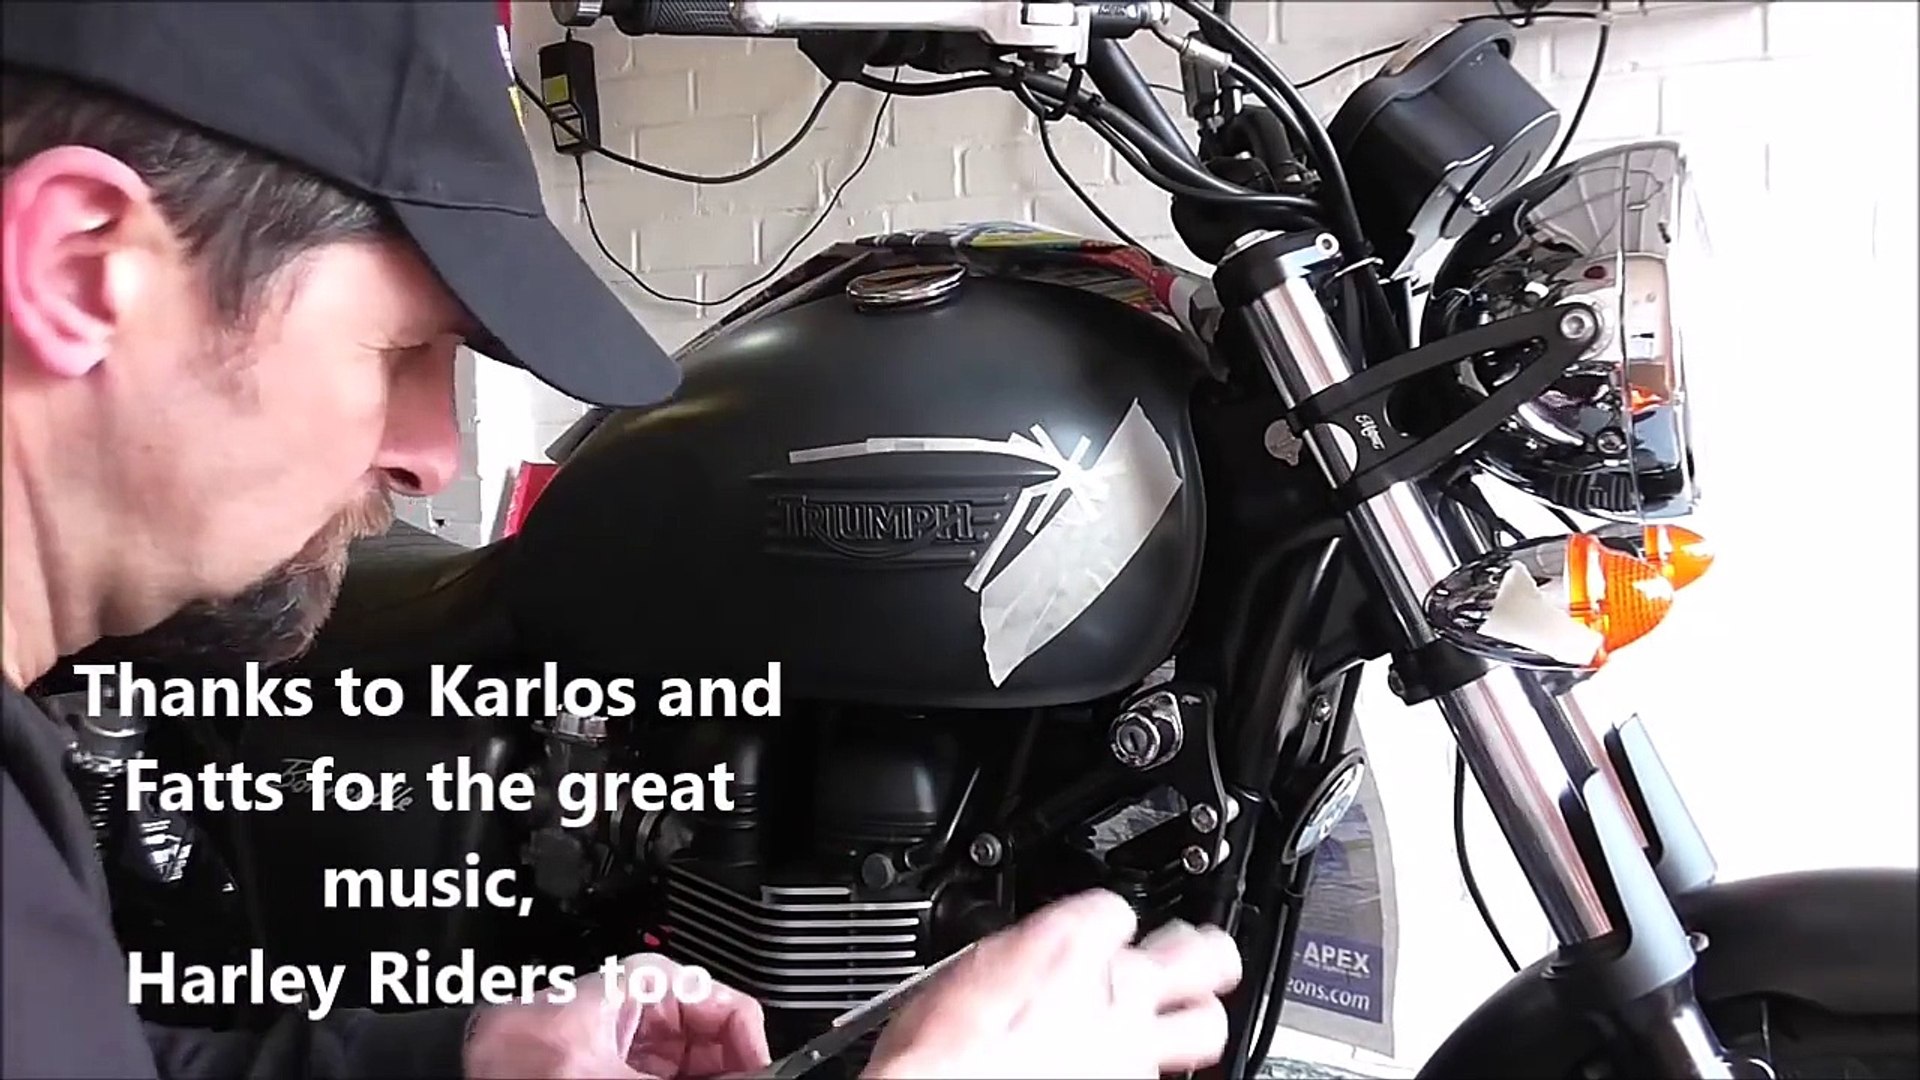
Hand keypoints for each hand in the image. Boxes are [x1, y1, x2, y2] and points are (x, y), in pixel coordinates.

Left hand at [463, 953, 771, 1078]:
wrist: (454, 1075)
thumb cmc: (510, 1057)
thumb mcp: (614, 1074)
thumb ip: (689, 1078)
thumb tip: (751, 1076)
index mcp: (650, 985)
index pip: (734, 1009)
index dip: (756, 1051)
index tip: (765, 1079)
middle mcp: (645, 1015)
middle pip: (720, 1048)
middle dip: (730, 1072)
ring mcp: (631, 1052)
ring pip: (697, 1069)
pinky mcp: (616, 1074)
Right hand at [862, 889, 1241, 1078]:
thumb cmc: (938, 1055)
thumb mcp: (960, 977)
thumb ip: (1013, 957)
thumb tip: (1016, 958)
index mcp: (1070, 944)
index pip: (1116, 909)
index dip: (1104, 919)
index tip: (1097, 929)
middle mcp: (1116, 993)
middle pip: (1202, 956)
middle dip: (1202, 954)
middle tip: (1195, 956)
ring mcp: (1131, 1051)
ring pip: (1206, 1025)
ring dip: (1197, 1016)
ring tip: (1189, 1015)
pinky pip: (1162, 1077)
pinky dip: (1150, 1069)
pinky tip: (1133, 1066)